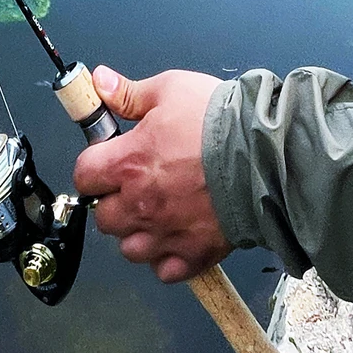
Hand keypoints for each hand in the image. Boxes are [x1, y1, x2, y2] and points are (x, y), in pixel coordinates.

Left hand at [73, 65, 232, 282]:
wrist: (266, 152)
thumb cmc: (219, 119)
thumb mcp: (170, 89)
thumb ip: (129, 93)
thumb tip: (98, 82)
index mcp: (129, 162)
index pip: (85, 176)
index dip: (94, 167)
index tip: (108, 161)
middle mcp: (141, 203)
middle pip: (104, 217)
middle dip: (114, 201)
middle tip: (136, 185)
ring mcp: (167, 233)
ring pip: (130, 249)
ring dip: (137, 233)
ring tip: (157, 213)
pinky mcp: (195, 253)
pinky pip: (165, 270)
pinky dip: (166, 258)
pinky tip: (178, 236)